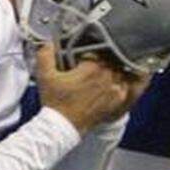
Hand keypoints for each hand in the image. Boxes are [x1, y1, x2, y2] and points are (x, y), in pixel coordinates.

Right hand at [34, 46, 149, 133]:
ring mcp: (114, 89)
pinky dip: (119, 83)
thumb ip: (45, 55)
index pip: (96, 51)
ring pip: (118, 71)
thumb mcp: (45, 76)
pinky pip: (124, 85)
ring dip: (110, 71)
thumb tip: (48, 42)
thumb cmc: (55, 102)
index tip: (81, 60)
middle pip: (109, 60)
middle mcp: (107, 76)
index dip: (88, 54)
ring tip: (98, 77)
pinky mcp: (117, 100)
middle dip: (100, 62)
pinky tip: (108, 86)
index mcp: (92, 68)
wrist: (63, 126)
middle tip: (89, 69)